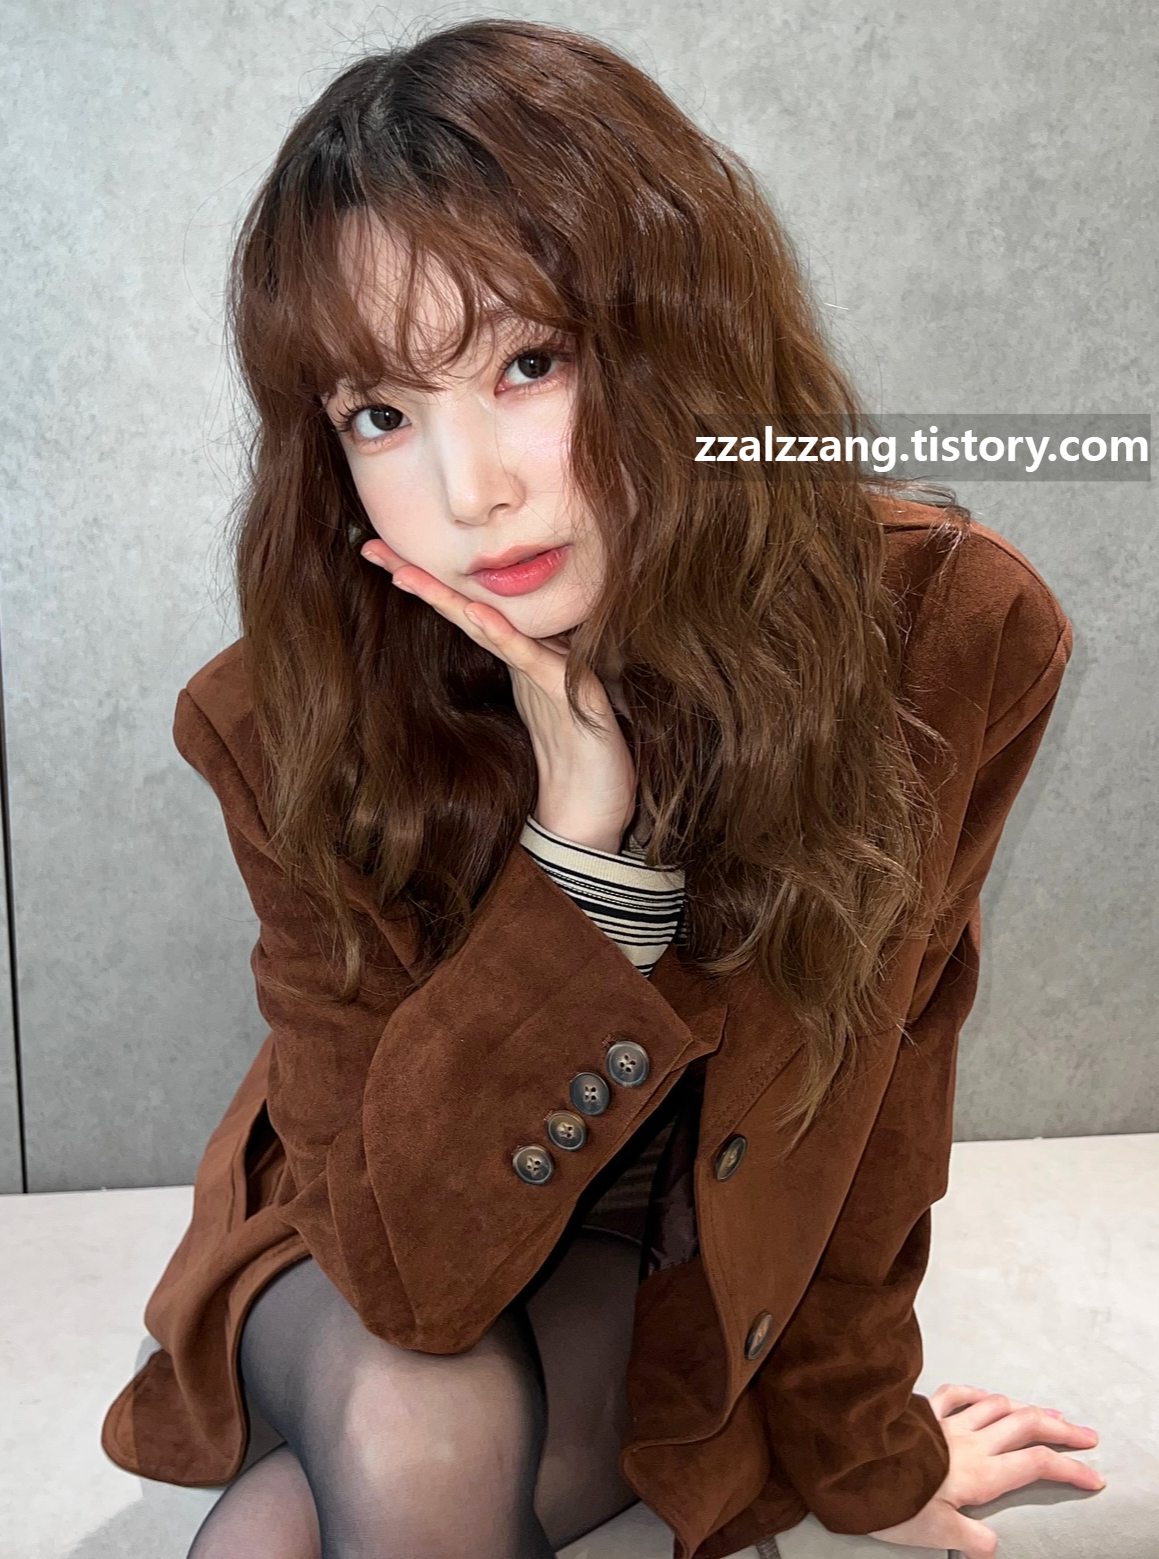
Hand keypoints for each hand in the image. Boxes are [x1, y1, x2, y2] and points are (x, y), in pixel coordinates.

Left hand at [361, 539, 636, 852]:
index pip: (465, 616)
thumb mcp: (531, 717)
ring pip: (498, 628)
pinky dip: (508, 637)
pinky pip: (537, 663)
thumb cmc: (571, 764)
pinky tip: (479, 617)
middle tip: (373, 549)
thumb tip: (485, 647)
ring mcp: (554, 674)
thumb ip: (517, 678)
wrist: (596, 813)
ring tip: (408, 575)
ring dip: (454, 600)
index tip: (375, 559)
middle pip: (472, 611)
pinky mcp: (576, 697)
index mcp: (518, 661)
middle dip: (423, 579)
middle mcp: (534, 659)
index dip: (425, 588)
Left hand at [868, 1384, 1105, 1556]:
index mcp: (979, 1473)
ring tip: (1048, 1414)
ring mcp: (946, 1422)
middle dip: (1061, 1430)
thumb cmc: (890, 1501)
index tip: (1095, 1477)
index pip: (1035, 1465)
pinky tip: (987, 1395)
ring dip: (1026, 1408)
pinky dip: (977, 1393)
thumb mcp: (934, 1531)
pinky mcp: (921, 1412)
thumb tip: (993, 1545)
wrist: (848, 1461)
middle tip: (1088, 1436)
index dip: (1069, 1469)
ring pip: (996, 1406)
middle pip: (1025, 1426)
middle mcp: (969, 1442)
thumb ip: (969, 1537)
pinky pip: (955, 1394)